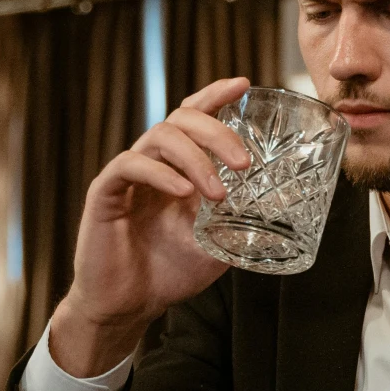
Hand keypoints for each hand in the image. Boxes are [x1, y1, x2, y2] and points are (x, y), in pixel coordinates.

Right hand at [48, 76, 254, 377]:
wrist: (128, 306)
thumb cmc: (168, 272)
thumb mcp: (217, 243)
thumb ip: (240, 220)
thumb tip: (285, 212)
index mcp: (177, 166)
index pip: (193, 117)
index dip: (215, 96)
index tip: (243, 85)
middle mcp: (153, 162)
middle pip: (182, 118)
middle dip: (217, 132)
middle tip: (244, 163)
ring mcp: (128, 175)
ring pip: (160, 136)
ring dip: (196, 159)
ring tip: (217, 193)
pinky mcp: (104, 192)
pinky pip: (131, 165)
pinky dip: (161, 174)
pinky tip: (183, 193)